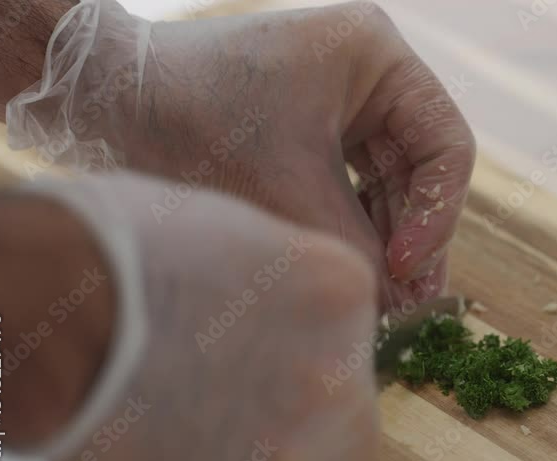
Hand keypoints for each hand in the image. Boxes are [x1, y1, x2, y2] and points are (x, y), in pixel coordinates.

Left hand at [7, 0, 476, 309]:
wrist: (110, 101)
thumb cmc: (196, 123)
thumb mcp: (287, 190)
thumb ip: (353, 247)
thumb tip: (398, 307)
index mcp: (377, 57)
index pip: (446, 145)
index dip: (437, 215)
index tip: (406, 271)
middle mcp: (370, 76)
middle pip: (422, 170)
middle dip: (414, 238)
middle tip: (411, 306)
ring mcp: (345, 104)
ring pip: (391, 186)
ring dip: (388, 243)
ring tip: (389, 306)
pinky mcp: (318, 132)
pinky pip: (356, 188)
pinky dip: (357, 232)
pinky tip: (359, 277)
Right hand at [36, 171, 379, 460]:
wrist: (49, 315)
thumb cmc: (120, 251)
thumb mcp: (232, 228)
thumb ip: (283, 278)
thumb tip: (279, 300)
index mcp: (341, 297)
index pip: (355, 338)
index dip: (308, 343)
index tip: (267, 342)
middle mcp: (335, 382)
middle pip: (349, 420)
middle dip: (310, 415)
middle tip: (245, 395)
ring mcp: (284, 454)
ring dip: (258, 455)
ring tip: (186, 418)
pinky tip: (159, 445)